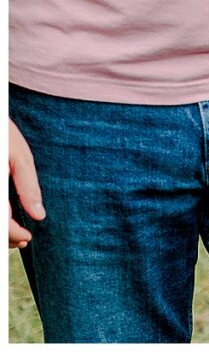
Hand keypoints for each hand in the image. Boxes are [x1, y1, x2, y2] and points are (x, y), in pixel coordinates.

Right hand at [9, 120, 44, 248]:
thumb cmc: (2, 132)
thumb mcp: (19, 157)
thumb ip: (28, 188)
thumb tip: (39, 216)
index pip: (1, 222)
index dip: (12, 235)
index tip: (27, 238)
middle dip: (3, 237)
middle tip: (21, 241)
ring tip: (13, 234)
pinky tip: (4, 217)